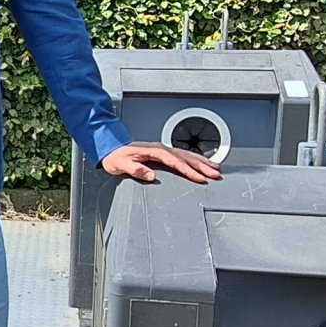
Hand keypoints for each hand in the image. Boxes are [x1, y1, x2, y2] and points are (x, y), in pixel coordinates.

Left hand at [100, 141, 219, 184]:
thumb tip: (151, 175)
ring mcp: (163, 150)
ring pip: (187, 155)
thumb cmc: (116, 157)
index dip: (188, 170)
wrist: (110, 149)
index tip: (199, 178)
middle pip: (186, 157)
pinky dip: (195, 160)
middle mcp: (161, 148)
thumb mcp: (121, 165)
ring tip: (215, 168)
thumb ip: (136, 170)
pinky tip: (202, 164)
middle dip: (202, 166)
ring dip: (202, 162)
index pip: (175, 161)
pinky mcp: (163, 153)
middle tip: (215, 174)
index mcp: (154, 151)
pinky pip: (183, 155)